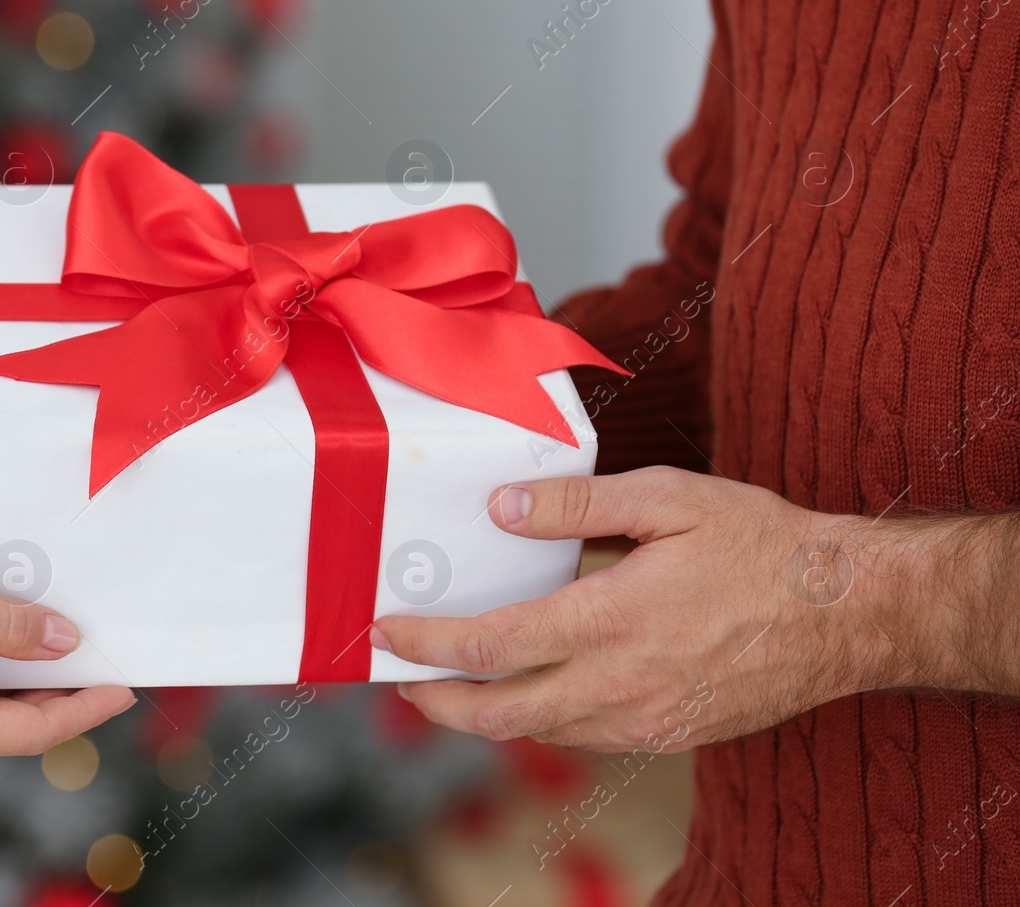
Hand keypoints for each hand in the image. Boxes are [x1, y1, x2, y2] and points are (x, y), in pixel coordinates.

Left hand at [371, 466, 919, 752]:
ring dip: (483, 712)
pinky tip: (528, 686)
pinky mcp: (669, 736)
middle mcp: (623, 684)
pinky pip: (581, 735)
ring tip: (449, 679)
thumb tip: (498, 508)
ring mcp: (647, 720)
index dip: (428, 646)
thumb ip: (577, 507)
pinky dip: (538, 717)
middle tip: (398, 675)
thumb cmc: (761, 545)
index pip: (494, 647)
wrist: (848, 613)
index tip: (385, 632)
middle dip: (435, 701)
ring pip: (538, 732)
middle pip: (500, 714)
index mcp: (614, 620)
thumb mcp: (670, 499)